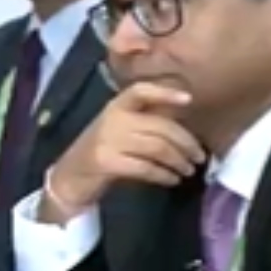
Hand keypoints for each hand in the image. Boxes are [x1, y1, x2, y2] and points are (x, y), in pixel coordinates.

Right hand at [43, 82, 202, 222]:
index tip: (189, 99)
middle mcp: (113, 119)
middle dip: (186, 143)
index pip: (140, 91)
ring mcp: (108, 140)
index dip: (165, 93)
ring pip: (157, 148)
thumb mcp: (121, 129)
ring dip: (179, 161)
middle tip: (200, 157)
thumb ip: (146, 121)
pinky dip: (164, 175)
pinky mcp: (107, 162)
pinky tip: (172, 180)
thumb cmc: (104, 150)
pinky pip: (146, 168)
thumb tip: (184, 123)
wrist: (70, 176)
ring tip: (189, 170)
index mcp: (116, 106)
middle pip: (161, 127)